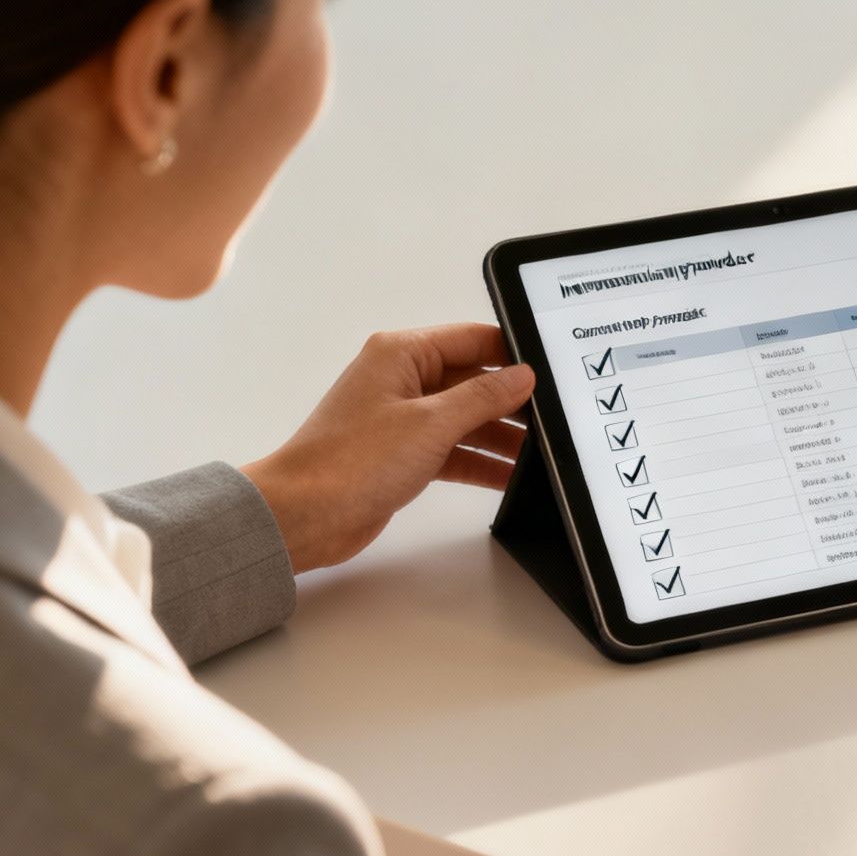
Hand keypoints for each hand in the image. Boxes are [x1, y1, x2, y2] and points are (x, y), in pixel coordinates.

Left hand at [240, 325, 535, 572]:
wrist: (303, 516)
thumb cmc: (348, 462)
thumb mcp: (430, 423)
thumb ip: (483, 397)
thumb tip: (521, 376)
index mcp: (401, 354)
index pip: (472, 339)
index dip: (512, 354)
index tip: (549, 372)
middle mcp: (401, 380)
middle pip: (473, 380)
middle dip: (512, 402)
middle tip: (554, 420)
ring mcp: (402, 419)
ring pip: (466, 419)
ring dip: (500, 437)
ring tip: (541, 454)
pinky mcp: (402, 454)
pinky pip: (454, 450)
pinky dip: (480, 462)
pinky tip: (511, 477)